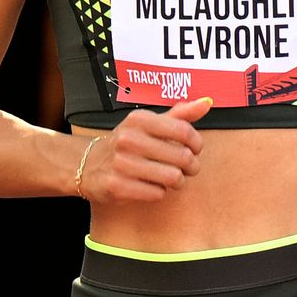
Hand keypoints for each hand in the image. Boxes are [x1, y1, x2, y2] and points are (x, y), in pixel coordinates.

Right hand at [73, 97, 212, 204]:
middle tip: (187, 168)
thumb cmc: (128, 143)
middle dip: (191, 166)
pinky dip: (159, 192)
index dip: (197, 143)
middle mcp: (128, 139)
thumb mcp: (150, 124)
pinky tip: (150, 186)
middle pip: (182, 157)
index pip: (184, 130)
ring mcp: (121, 163)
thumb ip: (180, 115)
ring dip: (177, 181)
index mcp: (139, 119)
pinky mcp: (117, 186)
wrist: (89, 164)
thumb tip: (207, 103)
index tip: (196, 149)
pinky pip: (156, 193)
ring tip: (171, 178)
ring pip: (172, 178)